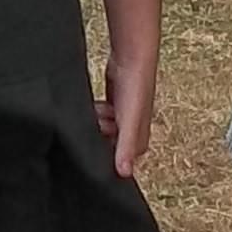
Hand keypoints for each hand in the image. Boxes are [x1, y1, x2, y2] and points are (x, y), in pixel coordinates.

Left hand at [97, 59, 156, 178]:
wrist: (131, 58)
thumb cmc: (136, 87)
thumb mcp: (129, 121)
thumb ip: (125, 148)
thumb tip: (124, 174)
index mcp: (138, 142)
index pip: (116, 162)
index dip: (102, 154)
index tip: (98, 140)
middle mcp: (130, 134)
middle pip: (104, 146)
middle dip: (97, 135)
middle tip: (99, 121)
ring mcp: (121, 121)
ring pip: (98, 133)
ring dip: (94, 123)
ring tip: (100, 109)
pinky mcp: (111, 109)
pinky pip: (96, 120)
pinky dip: (93, 114)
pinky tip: (95, 106)